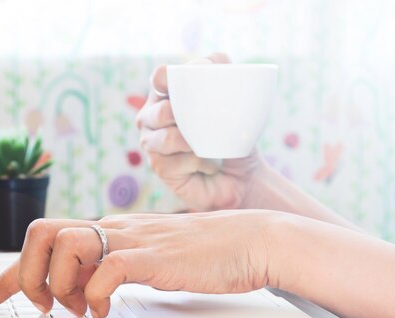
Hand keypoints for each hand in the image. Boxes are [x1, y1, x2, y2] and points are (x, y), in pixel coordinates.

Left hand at [0, 211, 279, 317]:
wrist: (250, 240)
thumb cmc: (204, 253)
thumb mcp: (147, 257)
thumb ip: (114, 266)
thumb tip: (84, 291)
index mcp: (108, 230)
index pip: (42, 240)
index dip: (2, 276)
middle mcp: (112, 229)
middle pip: (39, 232)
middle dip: (24, 276)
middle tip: (44, 307)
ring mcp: (132, 239)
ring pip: (63, 245)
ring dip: (59, 284)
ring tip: (81, 308)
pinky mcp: (154, 257)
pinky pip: (106, 270)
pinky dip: (96, 296)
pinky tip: (106, 310)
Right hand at [136, 53, 267, 211]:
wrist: (242, 177)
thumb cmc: (235, 137)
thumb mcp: (237, 101)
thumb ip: (225, 74)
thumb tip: (214, 62)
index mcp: (167, 94)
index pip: (159, 76)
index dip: (171, 77)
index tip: (197, 80)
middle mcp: (152, 116)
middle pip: (161, 110)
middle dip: (185, 117)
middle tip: (206, 124)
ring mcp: (151, 143)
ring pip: (168, 138)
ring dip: (195, 144)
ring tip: (210, 148)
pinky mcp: (159, 167)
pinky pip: (176, 161)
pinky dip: (199, 163)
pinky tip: (207, 166)